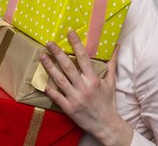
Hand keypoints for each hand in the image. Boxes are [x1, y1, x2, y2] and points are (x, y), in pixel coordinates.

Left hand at [41, 31, 132, 145]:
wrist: (105, 124)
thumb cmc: (108, 102)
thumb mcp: (111, 82)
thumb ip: (112, 63)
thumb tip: (117, 47)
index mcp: (94, 79)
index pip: (84, 58)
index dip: (76, 44)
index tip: (69, 33)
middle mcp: (83, 87)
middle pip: (68, 67)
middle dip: (57, 53)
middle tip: (49, 43)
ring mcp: (75, 98)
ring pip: (59, 79)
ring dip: (49, 67)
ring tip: (42, 56)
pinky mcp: (68, 108)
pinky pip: (55, 96)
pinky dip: (48, 88)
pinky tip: (40, 79)